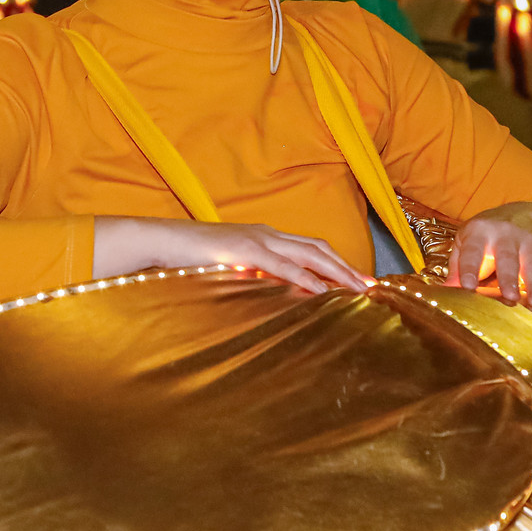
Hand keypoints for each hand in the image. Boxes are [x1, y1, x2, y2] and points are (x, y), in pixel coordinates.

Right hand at [92, 217, 372, 294]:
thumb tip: (271, 296)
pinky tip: (321, 291)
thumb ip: (251, 277)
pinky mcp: (244, 250)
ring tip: (358, 289)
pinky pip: (282, 265)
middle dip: (348, 267)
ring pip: (308, 253)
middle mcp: (267, 234)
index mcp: (264, 238)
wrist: (159, 242)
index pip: (311, 248)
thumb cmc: (190, 259)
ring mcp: (256, 239)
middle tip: (372, 287)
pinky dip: (305, 278)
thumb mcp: (228, 269)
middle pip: (319, 248)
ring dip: (337, 271)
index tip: (360, 282)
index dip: (338, 263)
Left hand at [445, 201, 531, 313]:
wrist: (521, 212)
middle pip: (508, 256)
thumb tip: (445, 293)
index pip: (473, 250)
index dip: (469, 268)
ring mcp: (531, 240)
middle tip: (509, 297)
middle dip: (509, 277)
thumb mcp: (466, 241)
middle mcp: (507, 233)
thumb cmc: (486, 235)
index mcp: (480, 231)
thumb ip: (457, 266)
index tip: (466, 286)